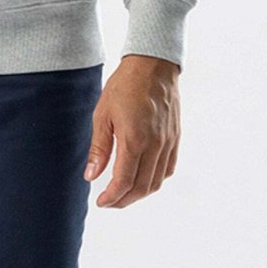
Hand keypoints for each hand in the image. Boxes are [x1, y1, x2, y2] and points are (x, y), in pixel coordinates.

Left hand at [83, 54, 179, 207]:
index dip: (112, 197)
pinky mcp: (176, 138)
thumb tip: (91, 176)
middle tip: (109, 201)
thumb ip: (99, 148)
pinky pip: (168, 169)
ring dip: (140, 193)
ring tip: (123, 193)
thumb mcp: (103, 113)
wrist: (153, 65)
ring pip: (157, 182)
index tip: (101, 202)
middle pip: (141, 187)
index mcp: (134, 139)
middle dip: (124, 200)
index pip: (124, 182)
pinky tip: (143, 177)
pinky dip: (155, 180)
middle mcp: (155, 145)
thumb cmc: (124, 85)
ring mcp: (168, 142)